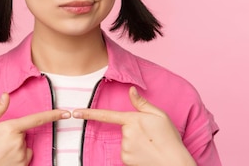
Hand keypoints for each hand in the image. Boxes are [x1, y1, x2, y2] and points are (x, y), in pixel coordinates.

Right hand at [0, 93, 69, 165]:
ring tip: (0, 151)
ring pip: (25, 146)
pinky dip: (18, 156)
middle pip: (24, 134)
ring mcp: (22, 154)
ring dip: (16, 146)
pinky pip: (25, 156)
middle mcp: (19, 141)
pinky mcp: (23, 165)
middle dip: (15, 135)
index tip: (66, 113)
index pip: (37, 119)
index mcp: (10, 129)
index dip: (53, 115)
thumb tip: (6, 95)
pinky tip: (5, 159)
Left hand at [73, 87, 195, 165]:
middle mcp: (126, 133)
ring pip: (125, 140)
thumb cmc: (169, 137)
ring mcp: (124, 147)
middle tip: (151, 135)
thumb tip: (132, 90)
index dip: (89, 114)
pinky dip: (134, 152)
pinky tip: (145, 152)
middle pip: (124, 128)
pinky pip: (126, 151)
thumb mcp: (160, 115)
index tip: (75, 112)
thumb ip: (142, 104)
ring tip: (150, 144)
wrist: (173, 161)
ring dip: (135, 141)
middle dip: (134, 130)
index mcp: (133, 120)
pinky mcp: (125, 159)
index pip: (107, 115)